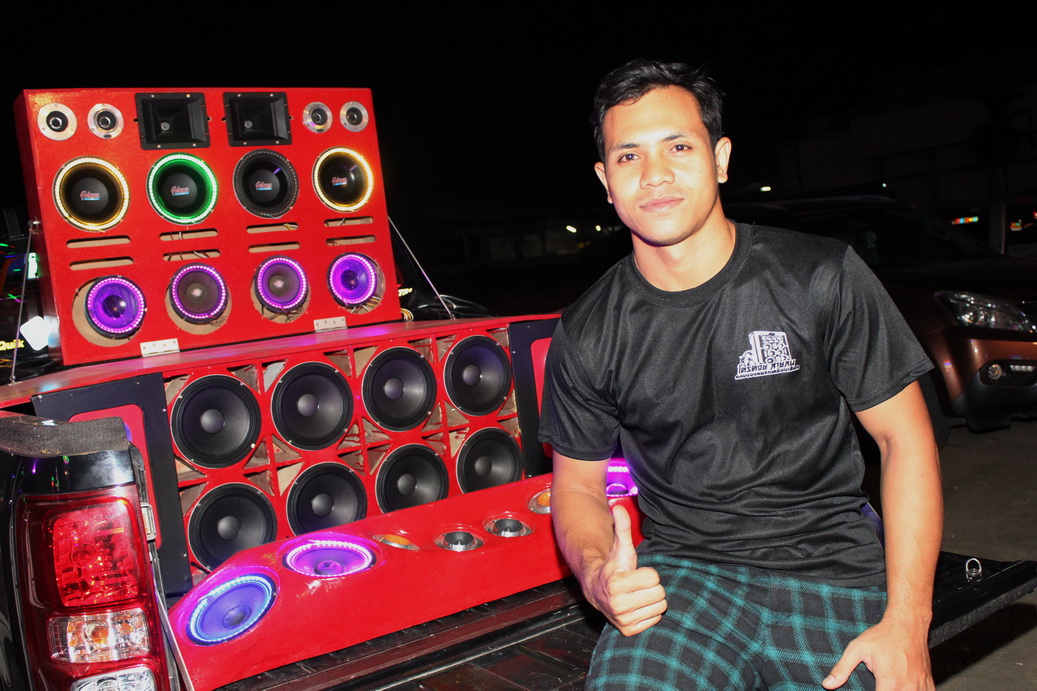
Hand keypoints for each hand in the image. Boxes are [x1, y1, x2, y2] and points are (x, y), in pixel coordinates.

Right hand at [584, 505, 667, 635]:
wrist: (596, 590)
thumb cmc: (614, 566)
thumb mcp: (620, 547)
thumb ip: (622, 526)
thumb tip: (618, 506)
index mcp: (615, 584)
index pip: (654, 577)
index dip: (646, 572)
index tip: (632, 572)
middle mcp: (617, 605)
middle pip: (660, 593)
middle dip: (651, 586)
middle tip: (636, 584)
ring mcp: (623, 620)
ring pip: (660, 607)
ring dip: (651, 599)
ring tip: (636, 594)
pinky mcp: (628, 630)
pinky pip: (656, 619)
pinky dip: (649, 612)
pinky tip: (636, 605)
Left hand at [822, 617, 933, 689]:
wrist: (908, 624)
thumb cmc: (882, 635)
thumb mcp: (857, 648)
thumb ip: (842, 668)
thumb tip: (827, 685)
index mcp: (889, 682)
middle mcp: (908, 687)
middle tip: (878, 688)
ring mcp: (920, 686)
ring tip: (888, 688)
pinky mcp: (928, 683)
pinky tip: (904, 690)